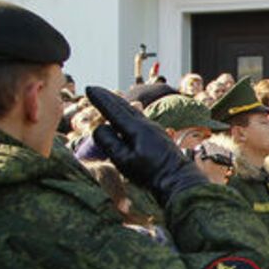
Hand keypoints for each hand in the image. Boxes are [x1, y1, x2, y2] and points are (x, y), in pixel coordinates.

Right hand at [87, 86, 207, 206]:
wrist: (179, 180)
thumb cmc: (150, 173)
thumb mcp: (123, 160)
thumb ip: (109, 142)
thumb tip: (101, 127)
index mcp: (136, 128)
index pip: (113, 110)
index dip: (100, 99)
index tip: (89, 88)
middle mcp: (146, 124)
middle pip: (124, 107)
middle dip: (108, 98)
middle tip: (95, 89)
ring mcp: (155, 130)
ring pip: (133, 112)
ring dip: (119, 104)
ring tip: (109, 99)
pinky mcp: (159, 137)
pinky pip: (140, 119)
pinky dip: (129, 113)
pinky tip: (129, 116)